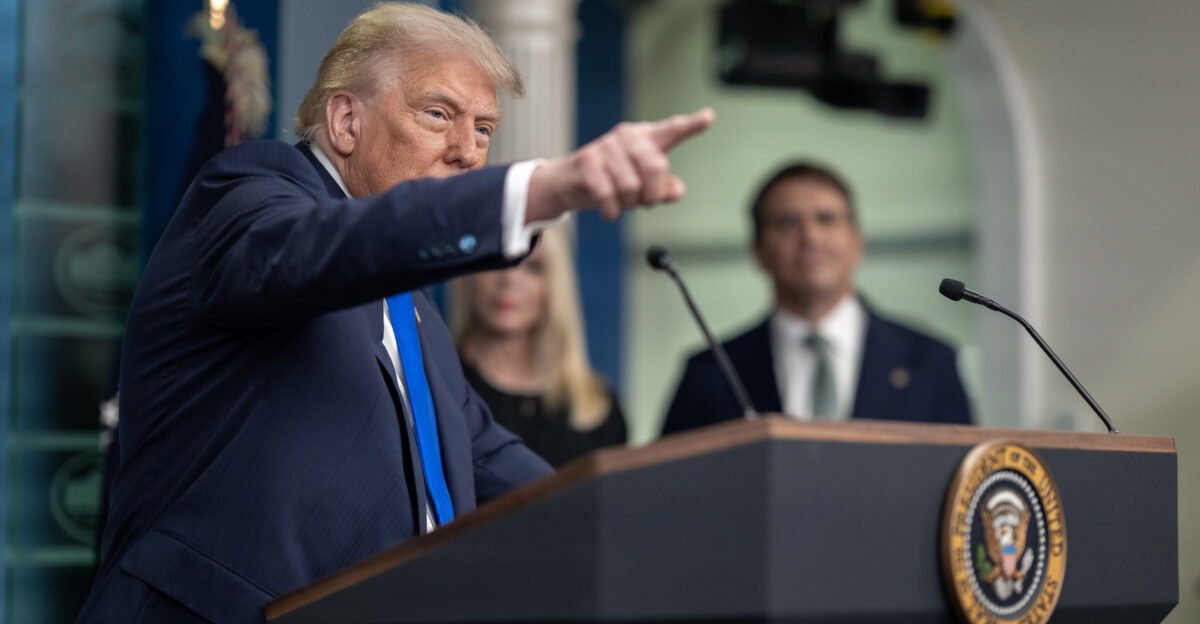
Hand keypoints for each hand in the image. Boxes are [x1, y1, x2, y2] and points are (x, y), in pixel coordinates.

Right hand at [527, 108, 715, 221]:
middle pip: (656, 167)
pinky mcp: (588, 161)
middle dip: (652, 195)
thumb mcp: (640, 186)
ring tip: (620, 203)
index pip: (672, 131)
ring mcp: (606, 147)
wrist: (567, 183)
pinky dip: (612, 211)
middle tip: (643, 204)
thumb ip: (663, 189)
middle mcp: (628, 137)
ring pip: (632, 185)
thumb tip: (676, 191)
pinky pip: (609, 195)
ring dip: (628, 204)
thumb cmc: (610, 181)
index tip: (709, 117)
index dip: (691, 125)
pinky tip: (609, 211)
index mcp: (645, 139)